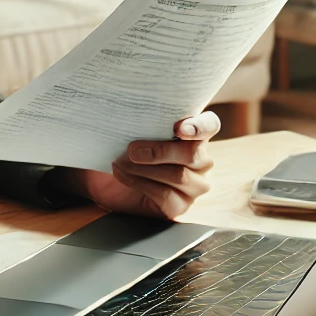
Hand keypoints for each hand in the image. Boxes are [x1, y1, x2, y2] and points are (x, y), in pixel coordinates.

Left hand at [60, 113, 220, 219]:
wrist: (106, 178)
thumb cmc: (123, 147)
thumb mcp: (132, 130)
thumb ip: (142, 120)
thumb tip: (132, 109)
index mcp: (195, 134)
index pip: (210, 125)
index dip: (199, 126)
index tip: (179, 128)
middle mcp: (200, 159)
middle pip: (193, 154)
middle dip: (161, 151)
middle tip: (132, 149)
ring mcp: (194, 185)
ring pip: (179, 176)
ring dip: (145, 169)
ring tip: (120, 162)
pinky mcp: (180, 206)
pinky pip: (166, 196)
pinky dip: (139, 183)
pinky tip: (121, 174)